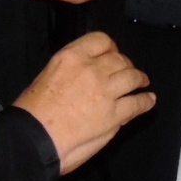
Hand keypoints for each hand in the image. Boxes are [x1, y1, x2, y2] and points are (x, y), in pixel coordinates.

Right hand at [14, 32, 154, 174]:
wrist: (33, 139)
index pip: (100, 40)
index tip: (113, 53)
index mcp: (71, 57)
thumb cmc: (32, 114)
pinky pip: (137, 103)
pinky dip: (146, 101)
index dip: (111, 47)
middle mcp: (92, 70)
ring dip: (139, 79)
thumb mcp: (46, 77)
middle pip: (119, 59)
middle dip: (125, 64)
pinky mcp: (114, 115)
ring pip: (132, 77)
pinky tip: (149, 101)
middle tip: (128, 70)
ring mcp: (106, 92)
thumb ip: (70, 72)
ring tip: (143, 82)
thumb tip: (83, 76)